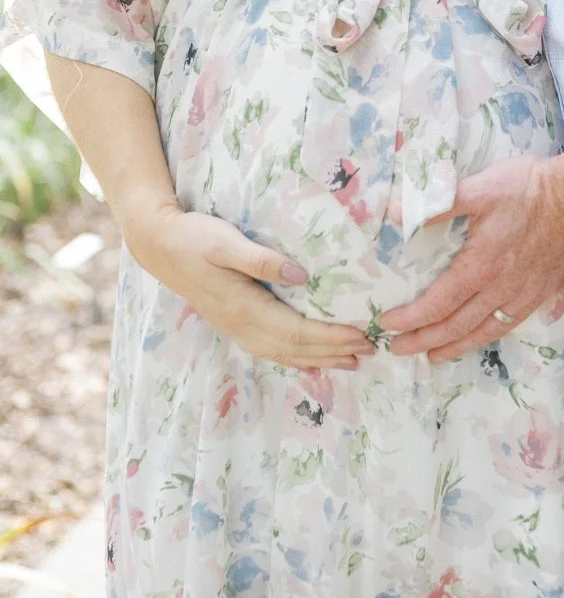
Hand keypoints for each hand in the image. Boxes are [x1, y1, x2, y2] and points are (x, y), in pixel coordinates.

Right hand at [124, 203, 374, 370]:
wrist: (160, 245)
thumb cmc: (195, 237)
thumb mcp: (227, 242)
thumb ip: (262, 260)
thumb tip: (302, 276)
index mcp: (244, 308)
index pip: (297, 331)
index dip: (331, 337)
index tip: (362, 335)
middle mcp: (241, 325)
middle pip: (295, 348)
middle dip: (333, 352)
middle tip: (370, 350)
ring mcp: (236, 327)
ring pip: (283, 353)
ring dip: (318, 359)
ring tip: (350, 360)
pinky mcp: (233, 322)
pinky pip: (270, 348)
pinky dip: (295, 357)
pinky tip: (310, 358)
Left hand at [382, 147, 563, 361]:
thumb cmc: (525, 188)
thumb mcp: (478, 188)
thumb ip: (438, 204)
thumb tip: (396, 214)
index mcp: (480, 265)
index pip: (438, 302)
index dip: (411, 317)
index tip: (388, 323)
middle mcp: (499, 288)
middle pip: (455, 325)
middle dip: (423, 340)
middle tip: (398, 348)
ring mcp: (520, 294)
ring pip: (481, 332)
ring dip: (453, 346)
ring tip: (432, 356)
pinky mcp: (538, 294)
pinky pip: (507, 326)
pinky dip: (485, 338)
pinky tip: (476, 339)